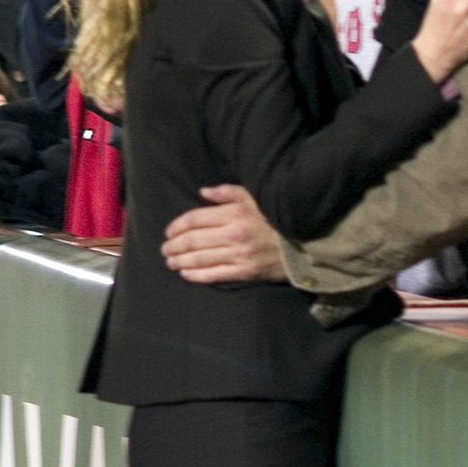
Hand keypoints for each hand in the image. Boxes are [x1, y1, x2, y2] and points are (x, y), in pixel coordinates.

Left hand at [160, 184, 287, 283]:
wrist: (303, 244)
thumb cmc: (276, 219)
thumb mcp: (254, 197)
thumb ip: (228, 192)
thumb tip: (204, 192)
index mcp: (234, 213)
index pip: (195, 219)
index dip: (177, 225)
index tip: (168, 231)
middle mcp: (233, 235)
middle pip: (193, 240)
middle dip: (173, 245)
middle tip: (164, 248)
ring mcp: (238, 256)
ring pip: (199, 258)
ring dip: (180, 260)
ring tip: (170, 261)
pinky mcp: (244, 273)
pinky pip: (213, 275)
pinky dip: (195, 275)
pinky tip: (185, 273)